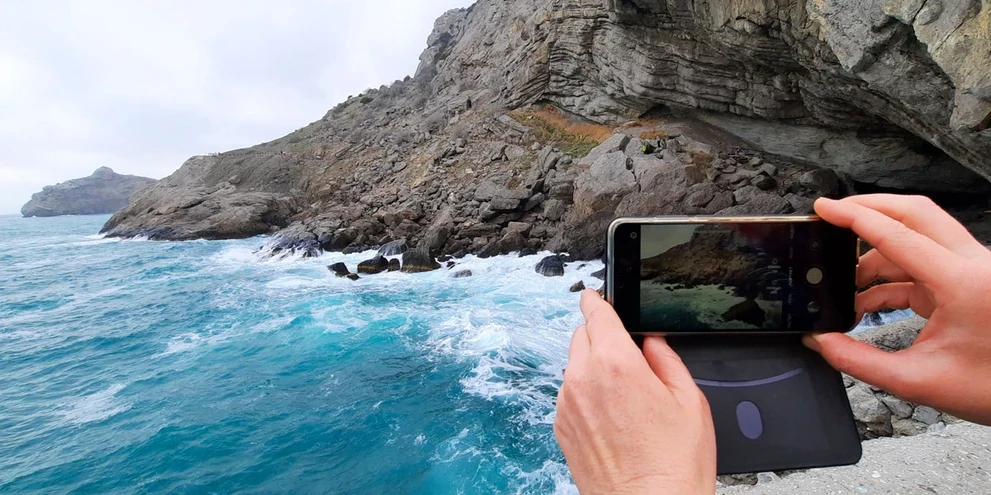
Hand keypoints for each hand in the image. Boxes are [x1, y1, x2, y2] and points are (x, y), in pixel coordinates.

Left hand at [555, 290, 715, 494]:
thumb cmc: (671, 465)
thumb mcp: (688, 401)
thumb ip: (667, 359)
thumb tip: (652, 342)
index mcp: (617, 364)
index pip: (596, 313)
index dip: (597, 300)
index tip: (596, 295)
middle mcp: (583, 379)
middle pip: (582, 337)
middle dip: (601, 338)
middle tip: (628, 359)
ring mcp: (567, 405)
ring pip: (574, 367)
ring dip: (593, 369)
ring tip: (625, 399)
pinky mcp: (561, 427)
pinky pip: (569, 395)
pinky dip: (585, 396)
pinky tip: (612, 418)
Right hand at [806, 195, 990, 424]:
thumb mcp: (917, 381)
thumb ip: (858, 361)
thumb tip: (820, 342)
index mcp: (963, 283)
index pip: (897, 235)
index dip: (854, 218)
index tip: (825, 208)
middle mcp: (973, 266)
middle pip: (914, 214)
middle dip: (869, 209)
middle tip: (834, 214)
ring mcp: (972, 271)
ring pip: (920, 235)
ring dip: (878, 251)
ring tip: (847, 280)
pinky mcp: (968, 282)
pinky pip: (923, 263)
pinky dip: (892, 275)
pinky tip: (868, 299)